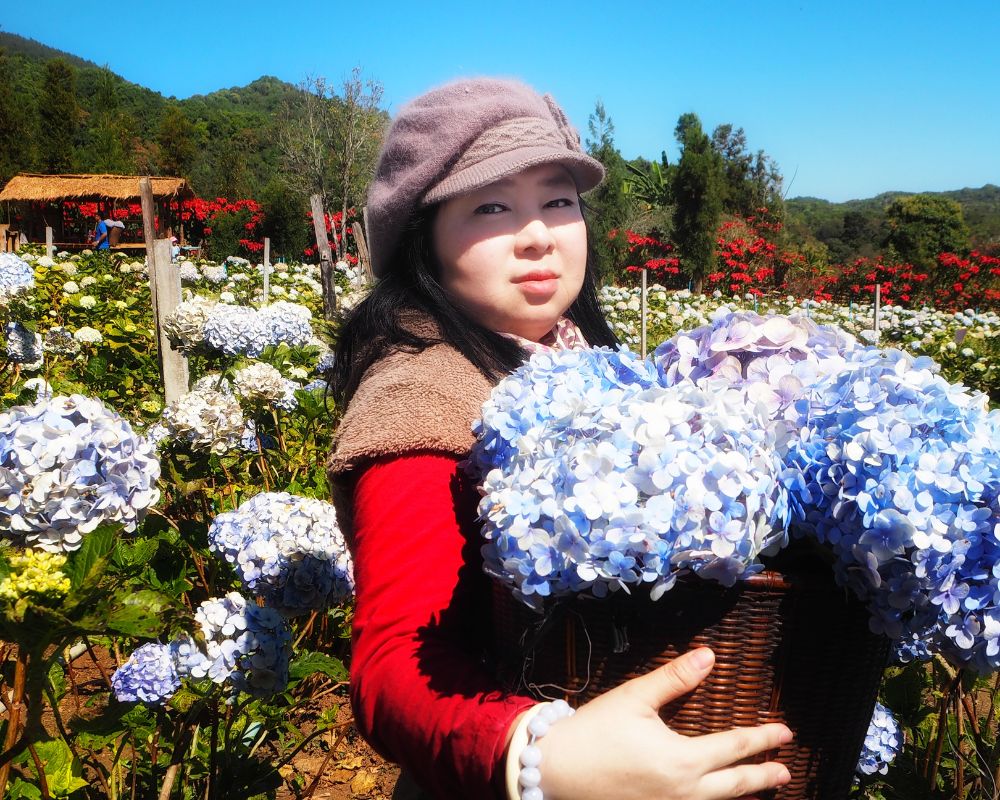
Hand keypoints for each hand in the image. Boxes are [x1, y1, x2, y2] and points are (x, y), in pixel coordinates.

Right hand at [533, 648, 791, 799]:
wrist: (554, 770)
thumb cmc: (594, 731)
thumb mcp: (634, 698)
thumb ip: (674, 679)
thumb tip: (709, 656)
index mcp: (682, 761)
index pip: (734, 748)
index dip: (762, 739)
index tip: (785, 733)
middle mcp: (683, 792)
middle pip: (735, 786)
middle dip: (763, 776)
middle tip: (785, 770)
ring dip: (740, 794)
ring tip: (758, 787)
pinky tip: (711, 795)